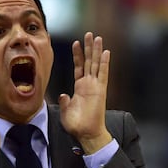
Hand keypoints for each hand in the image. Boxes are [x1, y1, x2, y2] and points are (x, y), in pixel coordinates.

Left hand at [58, 32, 111, 153]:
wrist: (86, 134)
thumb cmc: (76, 124)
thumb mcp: (65, 111)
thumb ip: (64, 102)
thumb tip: (62, 95)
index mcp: (79, 88)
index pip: (79, 67)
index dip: (77, 55)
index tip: (76, 42)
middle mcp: (88, 84)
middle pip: (89, 62)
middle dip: (88, 48)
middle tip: (89, 34)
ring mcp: (95, 86)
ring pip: (96, 64)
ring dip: (96, 51)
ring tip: (97, 37)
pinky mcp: (101, 90)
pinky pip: (103, 74)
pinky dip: (104, 63)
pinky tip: (106, 52)